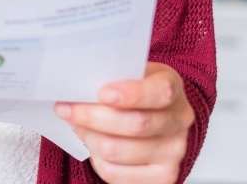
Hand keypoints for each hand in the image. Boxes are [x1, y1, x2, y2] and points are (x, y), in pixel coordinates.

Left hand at [56, 62, 194, 182]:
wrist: (155, 117)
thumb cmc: (134, 93)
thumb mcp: (129, 74)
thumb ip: (111, 76)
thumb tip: (77, 82)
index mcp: (172, 88)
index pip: (160, 93)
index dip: (131, 94)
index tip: (102, 93)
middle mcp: (179, 122)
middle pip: (135, 125)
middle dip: (92, 117)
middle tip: (66, 109)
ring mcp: (173, 153)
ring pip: (118, 151)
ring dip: (88, 137)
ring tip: (76, 125)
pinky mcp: (161, 178)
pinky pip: (115, 173)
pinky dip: (95, 158)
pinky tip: (92, 143)